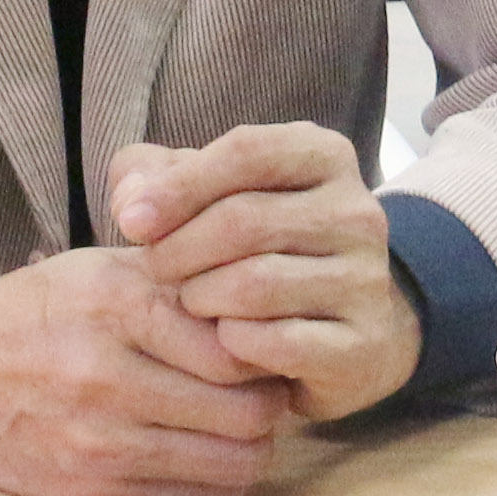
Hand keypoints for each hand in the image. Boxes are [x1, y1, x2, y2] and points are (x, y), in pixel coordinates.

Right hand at [0, 251, 287, 495]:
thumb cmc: (39, 312)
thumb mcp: (104, 266)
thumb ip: (184, 279)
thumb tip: (270, 302)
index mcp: (114, 306)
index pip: (238, 348)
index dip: (269, 347)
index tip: (266, 340)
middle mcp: (107, 379)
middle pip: (249, 413)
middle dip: (270, 399)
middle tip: (263, 384)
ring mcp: (99, 447)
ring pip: (236, 465)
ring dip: (251, 443)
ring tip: (234, 416)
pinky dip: (219, 478)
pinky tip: (203, 448)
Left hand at [106, 123, 422, 424]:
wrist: (341, 333)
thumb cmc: (257, 250)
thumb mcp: (209, 196)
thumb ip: (156, 177)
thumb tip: (132, 203)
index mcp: (324, 156)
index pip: (246, 152)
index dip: (178, 186)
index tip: (129, 221)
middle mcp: (357, 212)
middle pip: (244, 220)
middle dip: (180, 249)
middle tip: (154, 270)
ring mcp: (367, 279)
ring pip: (258, 283)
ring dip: (203, 297)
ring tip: (190, 302)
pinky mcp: (364, 343)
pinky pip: (279, 342)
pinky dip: (235, 342)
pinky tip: (224, 338)